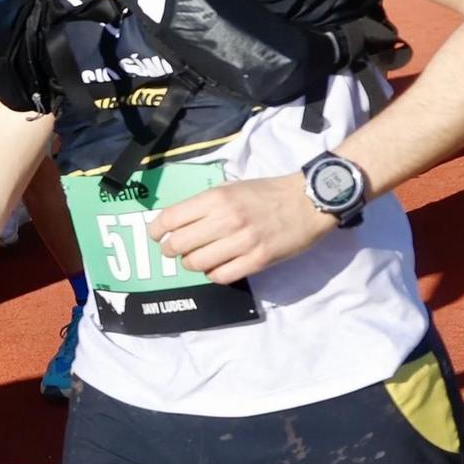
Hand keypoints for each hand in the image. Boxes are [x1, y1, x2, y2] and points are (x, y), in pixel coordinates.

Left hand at [149, 174, 336, 286]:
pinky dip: (213, 274)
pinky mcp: (257, 261)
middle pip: (178, 245)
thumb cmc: (267, 192)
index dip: (156, 231)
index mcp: (216, 199)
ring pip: (197, 264)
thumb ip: (205, 203)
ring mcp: (242, 242)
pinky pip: (221, 276)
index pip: (170, 219)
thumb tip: (178, 220)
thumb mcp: (231, 187)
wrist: (308, 201)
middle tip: (174, 250)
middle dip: (170, 250)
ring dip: (191, 264)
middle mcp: (225, 220)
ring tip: (197, 259)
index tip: (155, 236)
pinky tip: (216, 267)